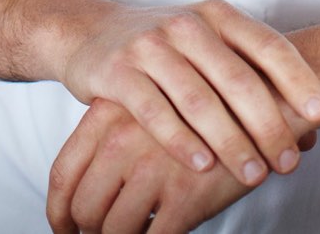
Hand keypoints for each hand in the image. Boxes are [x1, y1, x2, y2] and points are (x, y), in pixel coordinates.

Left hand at [47, 98, 249, 233]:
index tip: (64, 229)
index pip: (63, 172)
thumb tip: (82, 191)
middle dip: (87, 233)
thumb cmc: (200, 107)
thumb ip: (112, 136)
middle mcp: (123, 139)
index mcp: (107, 114)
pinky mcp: (186, 195)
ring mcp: (153, 167)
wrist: (261, 99)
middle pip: (84, 206)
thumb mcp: (145, 106)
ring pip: (114, 230)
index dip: (58, 210)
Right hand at [59, 0, 319, 187]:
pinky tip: (201, 165)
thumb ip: (253, 80)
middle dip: (268, 124)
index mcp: (216, 15)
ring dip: (230, 142)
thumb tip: (310, 135)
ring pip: (199, 99)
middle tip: (287, 162)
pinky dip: (181, 141)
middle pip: (237, 78)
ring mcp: (150, 45)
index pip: (266, 44)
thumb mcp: (208, 47)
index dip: (296, 77)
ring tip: (252, 174)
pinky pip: (155, 112)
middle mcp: (186, 25)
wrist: (91, 32)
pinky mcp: (118, 71)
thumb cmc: (164, 47)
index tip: (319, 113)